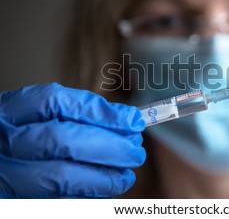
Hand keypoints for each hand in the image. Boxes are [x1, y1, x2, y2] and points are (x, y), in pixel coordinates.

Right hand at [0, 83, 145, 197]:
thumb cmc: (27, 137)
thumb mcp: (43, 116)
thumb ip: (81, 114)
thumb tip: (131, 120)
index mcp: (9, 111)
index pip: (55, 102)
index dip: (100, 112)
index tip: (134, 122)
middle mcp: (2, 142)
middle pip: (61, 139)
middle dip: (108, 147)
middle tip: (136, 152)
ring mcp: (4, 177)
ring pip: (61, 178)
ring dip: (103, 179)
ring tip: (126, 176)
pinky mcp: (14, 205)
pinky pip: (59, 203)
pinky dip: (89, 199)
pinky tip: (104, 193)